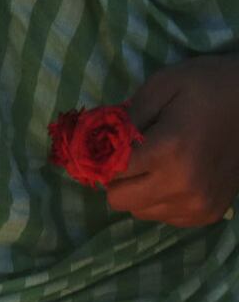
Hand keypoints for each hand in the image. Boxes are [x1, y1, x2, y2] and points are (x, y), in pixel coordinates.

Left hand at [108, 53, 238, 225]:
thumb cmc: (210, 86)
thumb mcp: (164, 84)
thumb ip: (126, 116)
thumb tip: (93, 143)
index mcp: (169, 149)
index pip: (109, 171)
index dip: (101, 159)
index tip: (105, 148)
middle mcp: (182, 184)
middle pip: (118, 199)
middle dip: (117, 179)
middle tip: (134, 157)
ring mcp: (197, 203)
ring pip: (138, 211)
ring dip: (139, 191)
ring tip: (160, 165)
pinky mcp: (207, 213)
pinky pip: (162, 217)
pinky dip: (160, 200)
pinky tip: (176, 177)